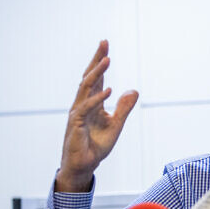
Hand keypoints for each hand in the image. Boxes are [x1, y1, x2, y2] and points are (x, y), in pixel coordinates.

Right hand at [56, 40, 138, 191]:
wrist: (84, 165)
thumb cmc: (97, 145)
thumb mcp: (116, 124)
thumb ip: (124, 108)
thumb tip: (133, 90)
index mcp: (92, 103)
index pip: (96, 78)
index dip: (100, 62)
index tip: (105, 45)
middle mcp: (83, 104)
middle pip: (89, 77)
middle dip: (96, 60)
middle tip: (104, 43)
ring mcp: (78, 113)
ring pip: (86, 88)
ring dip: (97, 74)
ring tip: (107, 60)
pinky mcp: (76, 125)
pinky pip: (86, 108)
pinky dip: (98, 99)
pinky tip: (109, 90)